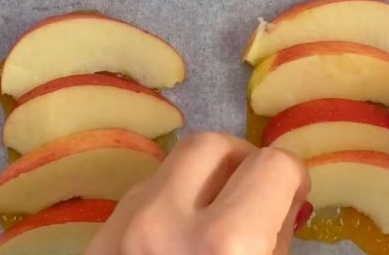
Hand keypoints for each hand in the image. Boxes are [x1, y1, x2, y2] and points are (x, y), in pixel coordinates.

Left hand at [85, 133, 310, 254]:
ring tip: (216, 216)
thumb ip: (273, 242)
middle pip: (211, 144)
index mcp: (225, 245)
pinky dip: (169, 200)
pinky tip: (178, 238)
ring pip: (170, 164)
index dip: (292, 178)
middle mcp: (166, 221)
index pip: (271, 166)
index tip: (292, 197)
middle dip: (241, 160)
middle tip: (255, 195)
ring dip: (202, 178)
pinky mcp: (96, 236)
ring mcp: (121, 225)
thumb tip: (280, 202)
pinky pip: (141, 193)